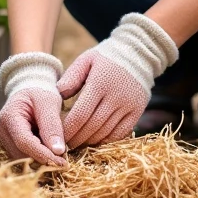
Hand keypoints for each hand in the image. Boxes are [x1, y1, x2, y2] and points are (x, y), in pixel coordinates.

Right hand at [0, 52, 67, 165]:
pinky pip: (25, 157)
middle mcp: (3, 131)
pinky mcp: (11, 147)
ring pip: (24, 159)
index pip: (24, 141)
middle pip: (23, 154)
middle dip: (44, 159)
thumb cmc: (40, 93)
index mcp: (9, 117)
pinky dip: (39, 157)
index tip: (62, 162)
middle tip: (65, 160)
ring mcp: (5, 141)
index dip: (43, 154)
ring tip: (58, 152)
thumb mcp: (49, 102)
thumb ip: (52, 125)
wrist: (30, 92)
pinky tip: (49, 150)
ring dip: (42, 159)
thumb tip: (58, 151)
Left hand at [57, 13, 178, 148]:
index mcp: (100, 83)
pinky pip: (121, 133)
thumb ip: (71, 77)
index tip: (59, 136)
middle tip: (66, 144)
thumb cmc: (106, 57)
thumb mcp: (86, 60)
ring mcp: (128, 106)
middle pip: (92, 126)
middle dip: (77, 138)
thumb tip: (58, 95)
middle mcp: (116, 97)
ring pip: (106, 132)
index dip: (69, 129)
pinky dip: (107, 140)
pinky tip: (96, 141)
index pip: (81, 114)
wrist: (139, 53)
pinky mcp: (138, 111)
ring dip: (90, 141)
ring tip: (78, 144)